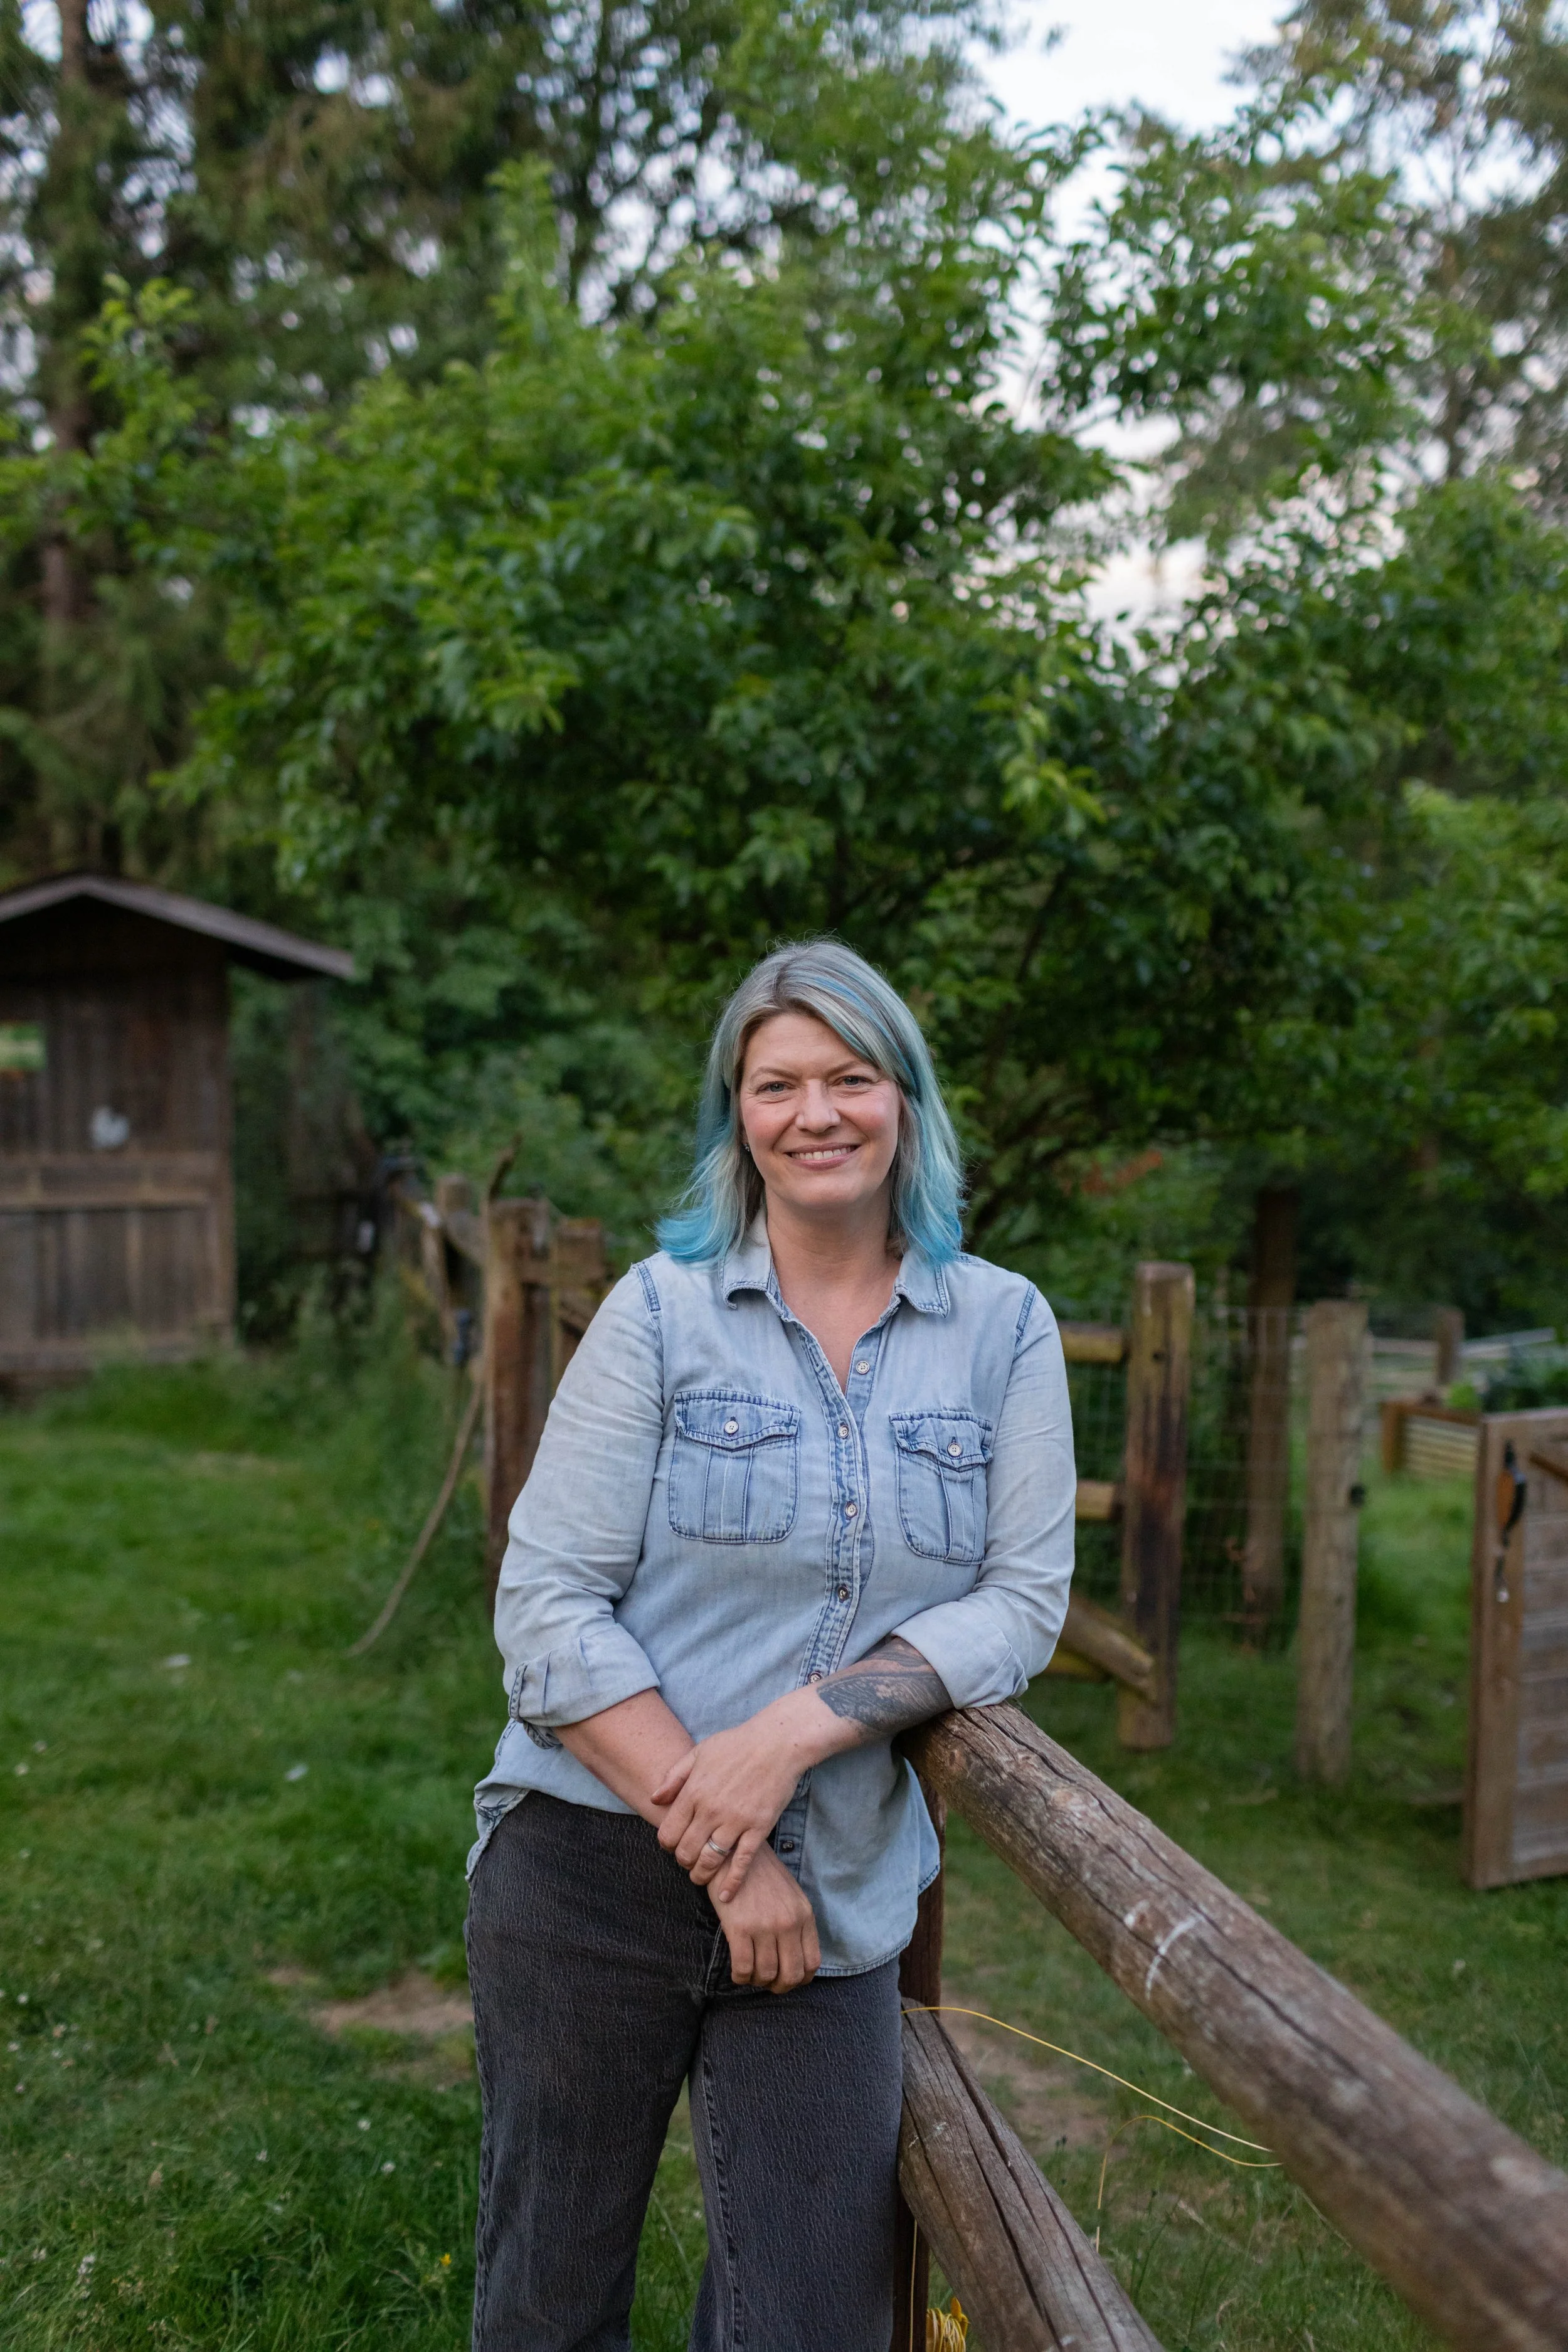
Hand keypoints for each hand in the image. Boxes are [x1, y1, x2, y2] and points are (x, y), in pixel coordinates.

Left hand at [652, 1696, 821, 1898]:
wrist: (777, 1743)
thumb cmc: (737, 1744)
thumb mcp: (699, 1752)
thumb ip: (674, 1777)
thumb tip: (654, 1799)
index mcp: (694, 1791)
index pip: (668, 1832)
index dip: (666, 1845)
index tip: (672, 1846)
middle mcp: (711, 1810)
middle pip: (686, 1851)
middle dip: (683, 1861)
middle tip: (687, 1862)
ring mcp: (735, 1821)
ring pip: (710, 1861)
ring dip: (701, 1875)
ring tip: (700, 1877)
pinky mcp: (758, 1828)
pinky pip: (742, 1862)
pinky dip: (732, 1883)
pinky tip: (725, 1895)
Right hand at [717, 1843, 820, 1992]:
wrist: (733, 1853)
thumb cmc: (761, 1874)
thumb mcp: (791, 1895)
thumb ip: (796, 1922)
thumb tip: (794, 1956)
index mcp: (804, 1914)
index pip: (812, 1962)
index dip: (800, 1979)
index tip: (787, 1979)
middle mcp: (788, 1922)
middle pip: (791, 1974)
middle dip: (779, 1986)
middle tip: (768, 1984)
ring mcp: (765, 1926)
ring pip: (765, 1974)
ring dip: (757, 1981)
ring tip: (750, 1974)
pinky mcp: (740, 1928)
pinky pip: (743, 1968)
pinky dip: (740, 1977)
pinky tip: (737, 1971)